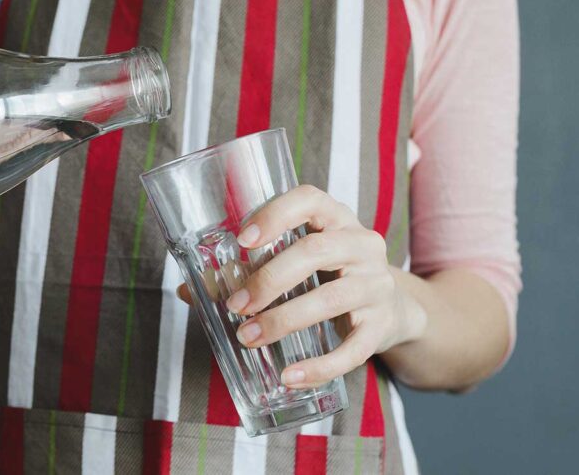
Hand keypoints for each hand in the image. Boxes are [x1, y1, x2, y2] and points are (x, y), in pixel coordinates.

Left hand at [179, 185, 426, 388]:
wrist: (392, 308)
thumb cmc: (326, 276)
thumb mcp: (295, 262)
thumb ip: (244, 271)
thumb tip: (187, 289)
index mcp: (335, 219)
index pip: (310, 200)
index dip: (275, 214)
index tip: (242, 239)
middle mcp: (362, 244)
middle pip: (316, 251)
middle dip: (269, 279)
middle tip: (236, 304)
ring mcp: (376, 284)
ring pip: (331, 300)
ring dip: (283, 320)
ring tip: (248, 336)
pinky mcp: (381, 326)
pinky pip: (352, 350)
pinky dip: (319, 366)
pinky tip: (290, 377)